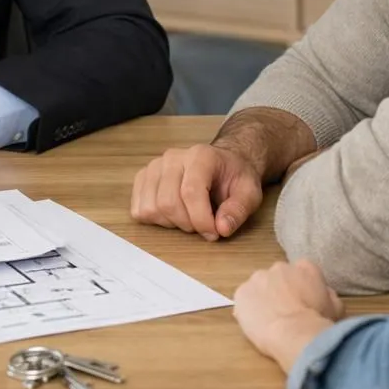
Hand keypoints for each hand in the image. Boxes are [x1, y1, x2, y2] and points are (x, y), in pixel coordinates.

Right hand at [130, 143, 263, 239]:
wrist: (222, 163)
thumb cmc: (234, 178)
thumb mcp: (250, 192)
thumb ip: (239, 209)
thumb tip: (222, 228)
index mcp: (201, 156)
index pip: (190, 192)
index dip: (201, 220)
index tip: (214, 233)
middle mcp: (173, 157)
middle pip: (167, 203)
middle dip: (187, 224)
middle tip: (203, 225)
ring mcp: (154, 166)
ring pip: (151, 208)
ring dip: (171, 223)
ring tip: (188, 218)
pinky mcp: (143, 177)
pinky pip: (138, 208)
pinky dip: (155, 219)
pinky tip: (172, 215)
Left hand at [233, 259, 344, 372]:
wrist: (294, 333)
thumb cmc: (317, 321)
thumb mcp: (335, 307)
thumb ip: (328, 294)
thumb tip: (323, 294)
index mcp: (305, 267)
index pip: (302, 272)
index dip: (301, 289)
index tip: (302, 303)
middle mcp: (280, 267)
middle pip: (278, 277)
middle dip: (280, 291)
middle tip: (286, 312)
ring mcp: (258, 278)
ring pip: (259, 287)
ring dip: (263, 299)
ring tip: (271, 320)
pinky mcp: (242, 292)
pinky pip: (244, 299)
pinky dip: (248, 309)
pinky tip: (257, 324)